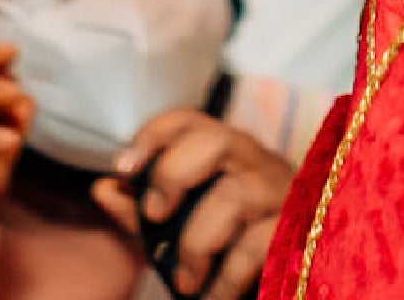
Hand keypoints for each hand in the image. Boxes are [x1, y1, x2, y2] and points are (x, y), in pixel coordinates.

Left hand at [92, 110, 296, 299]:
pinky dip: (226, 278)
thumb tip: (103, 188)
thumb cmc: (232, 245)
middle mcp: (258, 162)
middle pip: (216, 140)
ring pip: (233, 196)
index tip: (124, 169)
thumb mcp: (183, 225)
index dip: (155, 136)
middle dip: (173, 174)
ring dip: (197, 243)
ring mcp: (283, 193)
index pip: (191, 121)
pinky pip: (256, 246)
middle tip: (153, 215)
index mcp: (229, 152)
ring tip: (184, 283)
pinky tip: (211, 297)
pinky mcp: (299, 230)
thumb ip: (144, 209)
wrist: (288, 280)